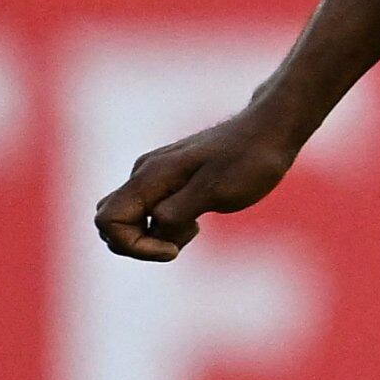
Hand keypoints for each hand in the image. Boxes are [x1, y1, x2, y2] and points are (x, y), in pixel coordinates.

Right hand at [94, 104, 308, 261]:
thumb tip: (152, 231)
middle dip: (138, 244)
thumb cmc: (250, 160)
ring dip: (155, 235)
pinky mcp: (170, 178)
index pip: (108, 221)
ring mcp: (155, 175)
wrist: (272, 130)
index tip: (175, 249)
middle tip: (183, 238)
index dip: (134, 246)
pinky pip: (150, 210)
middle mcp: (144, 174)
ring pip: (131, 217)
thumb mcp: (216, 192)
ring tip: (195, 224)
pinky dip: (167, 224)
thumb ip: (175, 214)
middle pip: (110, 221)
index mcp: (150, 176)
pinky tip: (198, 218)